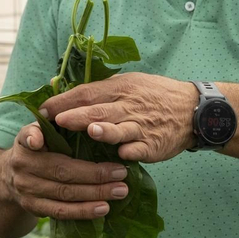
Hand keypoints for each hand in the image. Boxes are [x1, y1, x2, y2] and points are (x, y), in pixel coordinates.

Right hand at [4, 123, 130, 220]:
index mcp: (25, 143)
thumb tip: (60, 112)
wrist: (10, 177)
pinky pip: (61, 212)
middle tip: (121, 172)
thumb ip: (48, 124)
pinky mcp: (34, 208)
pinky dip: (84, 211)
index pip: (28, 137)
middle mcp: (22, 166)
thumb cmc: (37, 148)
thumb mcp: (37, 131)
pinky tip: (103, 208)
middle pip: (61, 171)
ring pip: (64, 194)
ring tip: (120, 190)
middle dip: (94, 174)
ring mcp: (27, 190)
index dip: (33, 137)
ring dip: (95, 194)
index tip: (38, 139)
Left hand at [38, 73, 198, 163]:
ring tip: (92, 132)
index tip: (44, 110)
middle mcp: (130, 106)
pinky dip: (131, 151)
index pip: (87, 93)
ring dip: (106, 131)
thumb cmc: (153, 95)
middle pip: (100, 110)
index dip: (65, 101)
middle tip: (58, 121)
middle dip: (79, 116)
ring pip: (121, 129)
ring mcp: (142, 126)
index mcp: (121, 87)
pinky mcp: (154, 146)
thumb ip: (99, 89)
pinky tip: (121, 155)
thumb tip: (61, 88)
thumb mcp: (129, 82)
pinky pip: (140, 149)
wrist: (193, 109)